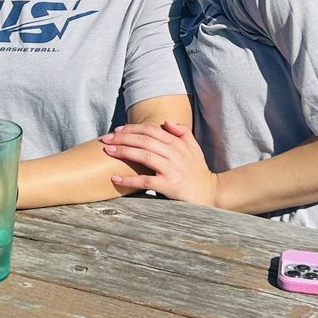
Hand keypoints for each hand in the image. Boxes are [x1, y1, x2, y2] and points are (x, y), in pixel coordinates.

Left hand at [102, 121, 220, 204]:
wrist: (210, 194)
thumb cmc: (198, 171)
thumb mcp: (194, 148)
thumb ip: (183, 132)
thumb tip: (167, 122)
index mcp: (178, 144)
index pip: (151, 130)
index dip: (133, 128)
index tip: (117, 130)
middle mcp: (175, 154)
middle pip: (144, 140)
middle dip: (123, 137)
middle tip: (106, 139)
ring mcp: (172, 169)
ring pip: (143, 156)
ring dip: (123, 152)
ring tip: (108, 151)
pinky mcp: (169, 186)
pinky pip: (145, 181)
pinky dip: (129, 179)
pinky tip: (115, 178)